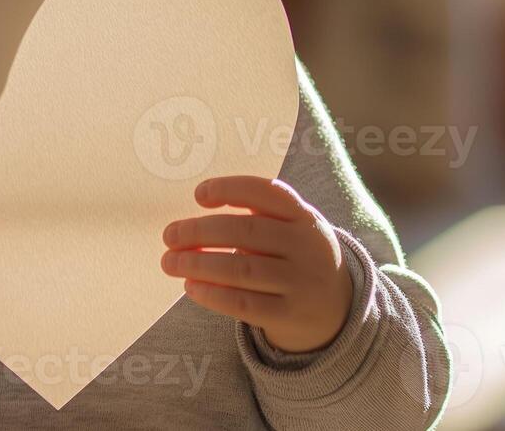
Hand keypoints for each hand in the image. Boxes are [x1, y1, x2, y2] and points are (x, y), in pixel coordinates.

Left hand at [161, 176, 352, 353]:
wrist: (335, 310)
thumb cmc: (295, 258)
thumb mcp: (291, 230)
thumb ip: (255, 220)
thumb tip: (192, 225)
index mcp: (304, 216)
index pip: (267, 193)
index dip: (231, 189)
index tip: (199, 194)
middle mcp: (306, 246)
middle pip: (247, 232)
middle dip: (201, 231)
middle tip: (169, 235)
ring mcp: (302, 282)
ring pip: (242, 269)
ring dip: (199, 264)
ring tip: (170, 262)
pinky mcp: (290, 314)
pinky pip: (244, 304)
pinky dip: (213, 295)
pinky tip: (191, 287)